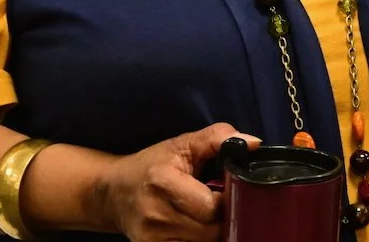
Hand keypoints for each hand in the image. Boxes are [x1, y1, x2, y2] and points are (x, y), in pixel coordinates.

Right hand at [97, 123, 260, 241]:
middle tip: (226, 207)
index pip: (212, 206)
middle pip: (211, 231)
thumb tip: (253, 143)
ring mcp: (153, 238)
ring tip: (212, 218)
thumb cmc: (153, 166)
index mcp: (164, 182)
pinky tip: (199, 229)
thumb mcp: (183, 144)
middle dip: (225, 220)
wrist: (115, 192)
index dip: (230, 201)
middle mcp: (156, 214)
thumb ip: (218, 138)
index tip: (232, 192)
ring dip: (214, 234)